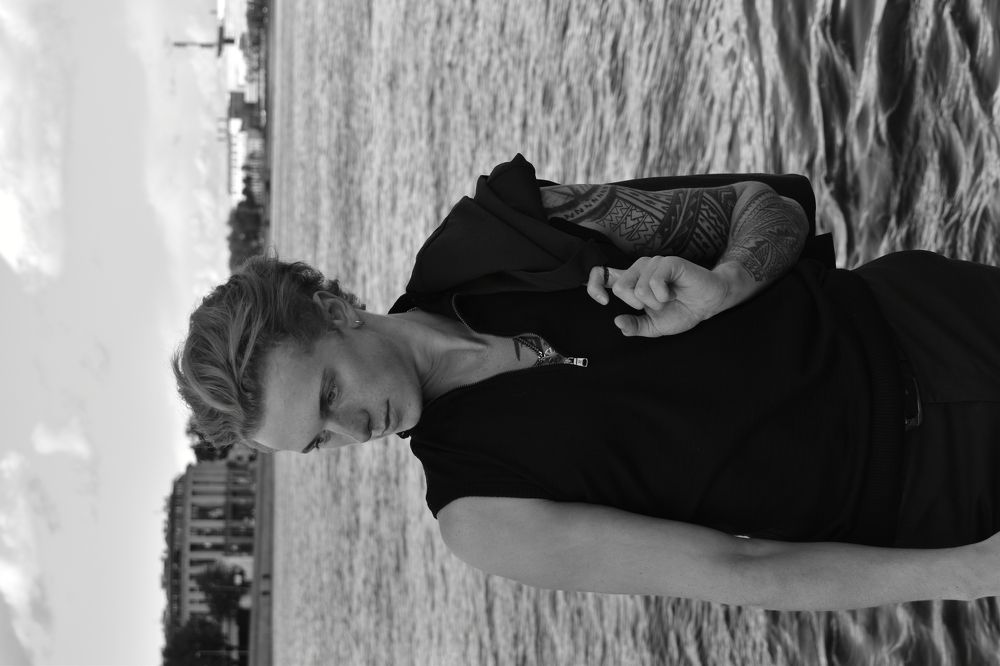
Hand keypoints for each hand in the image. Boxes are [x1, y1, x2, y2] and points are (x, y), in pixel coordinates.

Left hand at [586, 256, 729, 335]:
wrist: (707, 304)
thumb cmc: (681, 310)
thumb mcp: (654, 326)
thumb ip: (635, 326)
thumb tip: (618, 323)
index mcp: (631, 281)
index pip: (600, 274)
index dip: (594, 287)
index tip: (603, 302)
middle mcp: (639, 269)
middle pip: (619, 288)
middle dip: (637, 304)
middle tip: (655, 305)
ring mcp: (653, 263)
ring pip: (638, 288)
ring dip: (655, 302)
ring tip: (668, 299)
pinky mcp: (668, 262)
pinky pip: (654, 281)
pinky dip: (663, 295)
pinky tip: (672, 293)